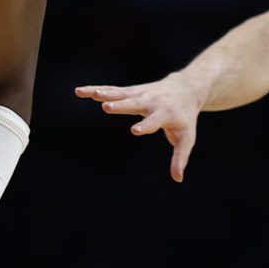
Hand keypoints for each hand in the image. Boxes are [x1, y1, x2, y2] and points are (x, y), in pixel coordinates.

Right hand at [76, 76, 202, 181]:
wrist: (186, 89)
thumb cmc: (185, 117)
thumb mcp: (187, 137)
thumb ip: (180, 156)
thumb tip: (177, 179)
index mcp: (165, 114)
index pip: (153, 121)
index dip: (145, 126)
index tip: (135, 131)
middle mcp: (151, 102)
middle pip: (134, 104)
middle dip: (121, 106)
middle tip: (107, 107)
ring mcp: (140, 94)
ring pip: (120, 94)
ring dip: (105, 94)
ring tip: (91, 94)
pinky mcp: (132, 90)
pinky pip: (112, 91)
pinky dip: (97, 90)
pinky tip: (80, 92)